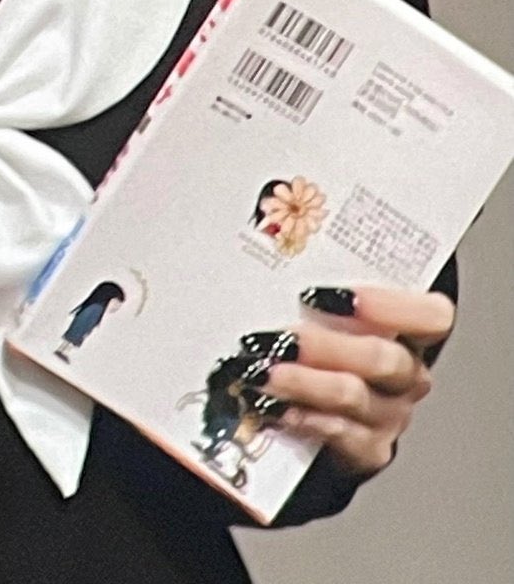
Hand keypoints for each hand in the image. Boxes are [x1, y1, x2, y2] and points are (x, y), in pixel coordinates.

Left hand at [263, 285, 454, 475]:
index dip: (391, 305)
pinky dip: (304, 417)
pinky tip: (276, 406)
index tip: (335, 295)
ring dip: (305, 382)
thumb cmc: (322, 333)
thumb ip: (319, 278)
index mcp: (411, 331)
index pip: (431, 316)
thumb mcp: (327, 302)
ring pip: (355, 396)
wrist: (317, 404)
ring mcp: (391, 415)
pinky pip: (340, 434)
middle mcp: (408, 374)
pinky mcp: (369, 449)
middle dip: (326, 345)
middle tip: (280, 337)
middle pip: (384, 359)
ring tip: (264, 371)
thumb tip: (274, 247)